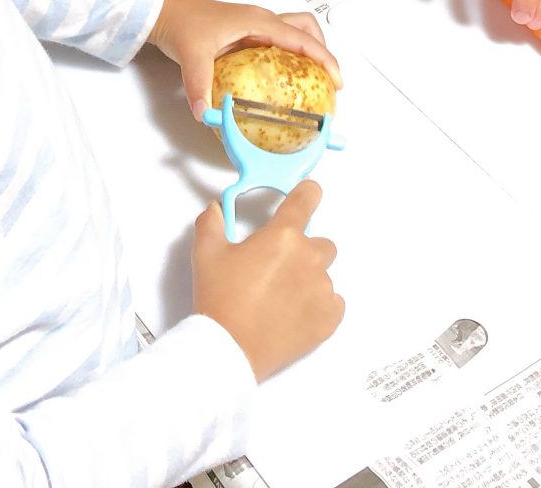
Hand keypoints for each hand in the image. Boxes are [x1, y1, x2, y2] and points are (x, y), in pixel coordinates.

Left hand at [149, 0, 341, 118]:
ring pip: (294, 30)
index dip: (324, 58)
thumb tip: (207, 115)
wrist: (163, 10)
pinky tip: (284, 75)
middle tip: (329, 80)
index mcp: (257, 22)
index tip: (337, 80)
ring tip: (313, 78)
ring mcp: (254, 23)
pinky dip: (291, 53)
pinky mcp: (246, 30)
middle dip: (323, 51)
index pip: (301, 39)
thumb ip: (200, 86)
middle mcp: (261, 20)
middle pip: (306, 29)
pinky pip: (278, 39)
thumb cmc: (181, 24)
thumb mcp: (192, 57)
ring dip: (309, 49)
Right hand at [193, 180, 343, 380]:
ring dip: (308, 280)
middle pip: (321, 244)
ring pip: (324, 276)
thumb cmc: (220, 297)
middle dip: (303, 252)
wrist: (229, 347)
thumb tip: (216, 210)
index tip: (309, 192)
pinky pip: (333, 303)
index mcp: (283, 235)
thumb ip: (212, 222)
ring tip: (280, 298)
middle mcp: (309, 258)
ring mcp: (322, 290)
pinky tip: (295, 314)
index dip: (308, 193)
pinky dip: (319, 305)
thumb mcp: (206, 253)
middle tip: (277, 268)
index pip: (306, 200)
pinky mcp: (328, 319)